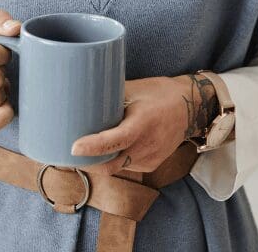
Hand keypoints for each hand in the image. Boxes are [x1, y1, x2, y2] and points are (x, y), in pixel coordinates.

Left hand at [72, 74, 216, 175]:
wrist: (190, 107)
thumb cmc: (159, 93)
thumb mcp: (135, 89)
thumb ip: (111, 96)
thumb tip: (81, 95)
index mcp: (142, 123)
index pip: (114, 141)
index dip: (92, 147)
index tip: (73, 147)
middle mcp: (146, 145)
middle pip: (110, 165)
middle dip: (87, 163)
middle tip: (67, 154)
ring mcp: (150, 158)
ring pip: (117, 167)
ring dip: (99, 162)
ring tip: (82, 151)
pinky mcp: (151, 164)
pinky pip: (127, 166)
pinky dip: (114, 160)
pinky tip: (105, 150)